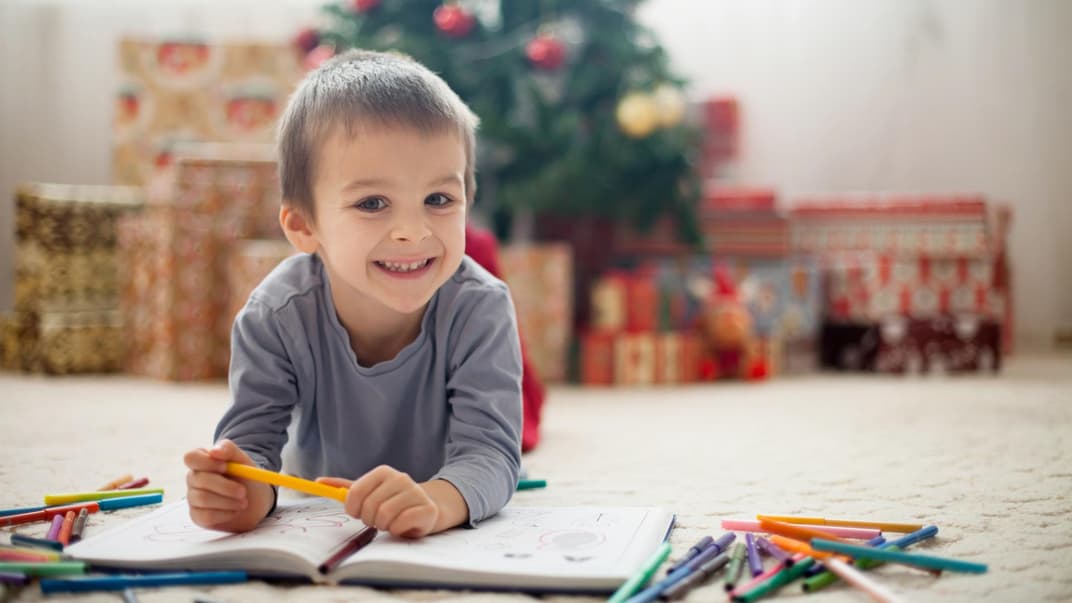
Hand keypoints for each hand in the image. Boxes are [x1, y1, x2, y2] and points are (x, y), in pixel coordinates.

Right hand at [183, 439, 273, 532]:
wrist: (256, 502)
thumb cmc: (247, 478)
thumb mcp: (243, 460)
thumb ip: (229, 450)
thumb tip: (213, 451)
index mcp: (202, 461)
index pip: (191, 458)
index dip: (206, 463)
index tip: (226, 467)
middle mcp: (194, 479)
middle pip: (199, 480)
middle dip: (225, 486)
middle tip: (243, 491)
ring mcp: (193, 498)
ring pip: (203, 499)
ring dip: (229, 501)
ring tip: (243, 502)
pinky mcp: (197, 516)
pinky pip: (206, 516)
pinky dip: (226, 514)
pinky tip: (234, 511)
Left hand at [318, 466, 438, 538]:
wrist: (427, 508)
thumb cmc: (393, 502)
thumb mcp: (369, 493)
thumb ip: (345, 489)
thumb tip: (318, 482)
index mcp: (383, 472)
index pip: (355, 492)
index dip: (353, 508)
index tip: (359, 513)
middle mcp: (401, 478)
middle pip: (370, 506)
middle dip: (370, 519)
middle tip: (378, 520)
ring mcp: (416, 492)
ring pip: (385, 515)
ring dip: (384, 525)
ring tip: (391, 522)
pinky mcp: (427, 509)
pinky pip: (401, 523)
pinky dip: (397, 530)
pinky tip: (403, 526)